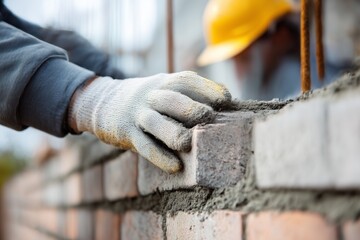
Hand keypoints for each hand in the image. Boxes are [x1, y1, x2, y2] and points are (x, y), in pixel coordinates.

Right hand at [68, 71, 230, 172]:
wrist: (104, 102)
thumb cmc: (146, 100)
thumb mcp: (162, 88)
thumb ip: (186, 94)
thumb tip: (224, 103)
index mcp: (163, 83)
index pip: (186, 80)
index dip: (207, 89)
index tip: (227, 100)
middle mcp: (150, 95)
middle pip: (172, 98)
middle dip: (192, 108)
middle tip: (210, 118)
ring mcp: (137, 114)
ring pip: (156, 122)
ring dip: (174, 133)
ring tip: (189, 143)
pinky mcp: (126, 133)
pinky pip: (143, 145)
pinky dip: (159, 156)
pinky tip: (175, 166)